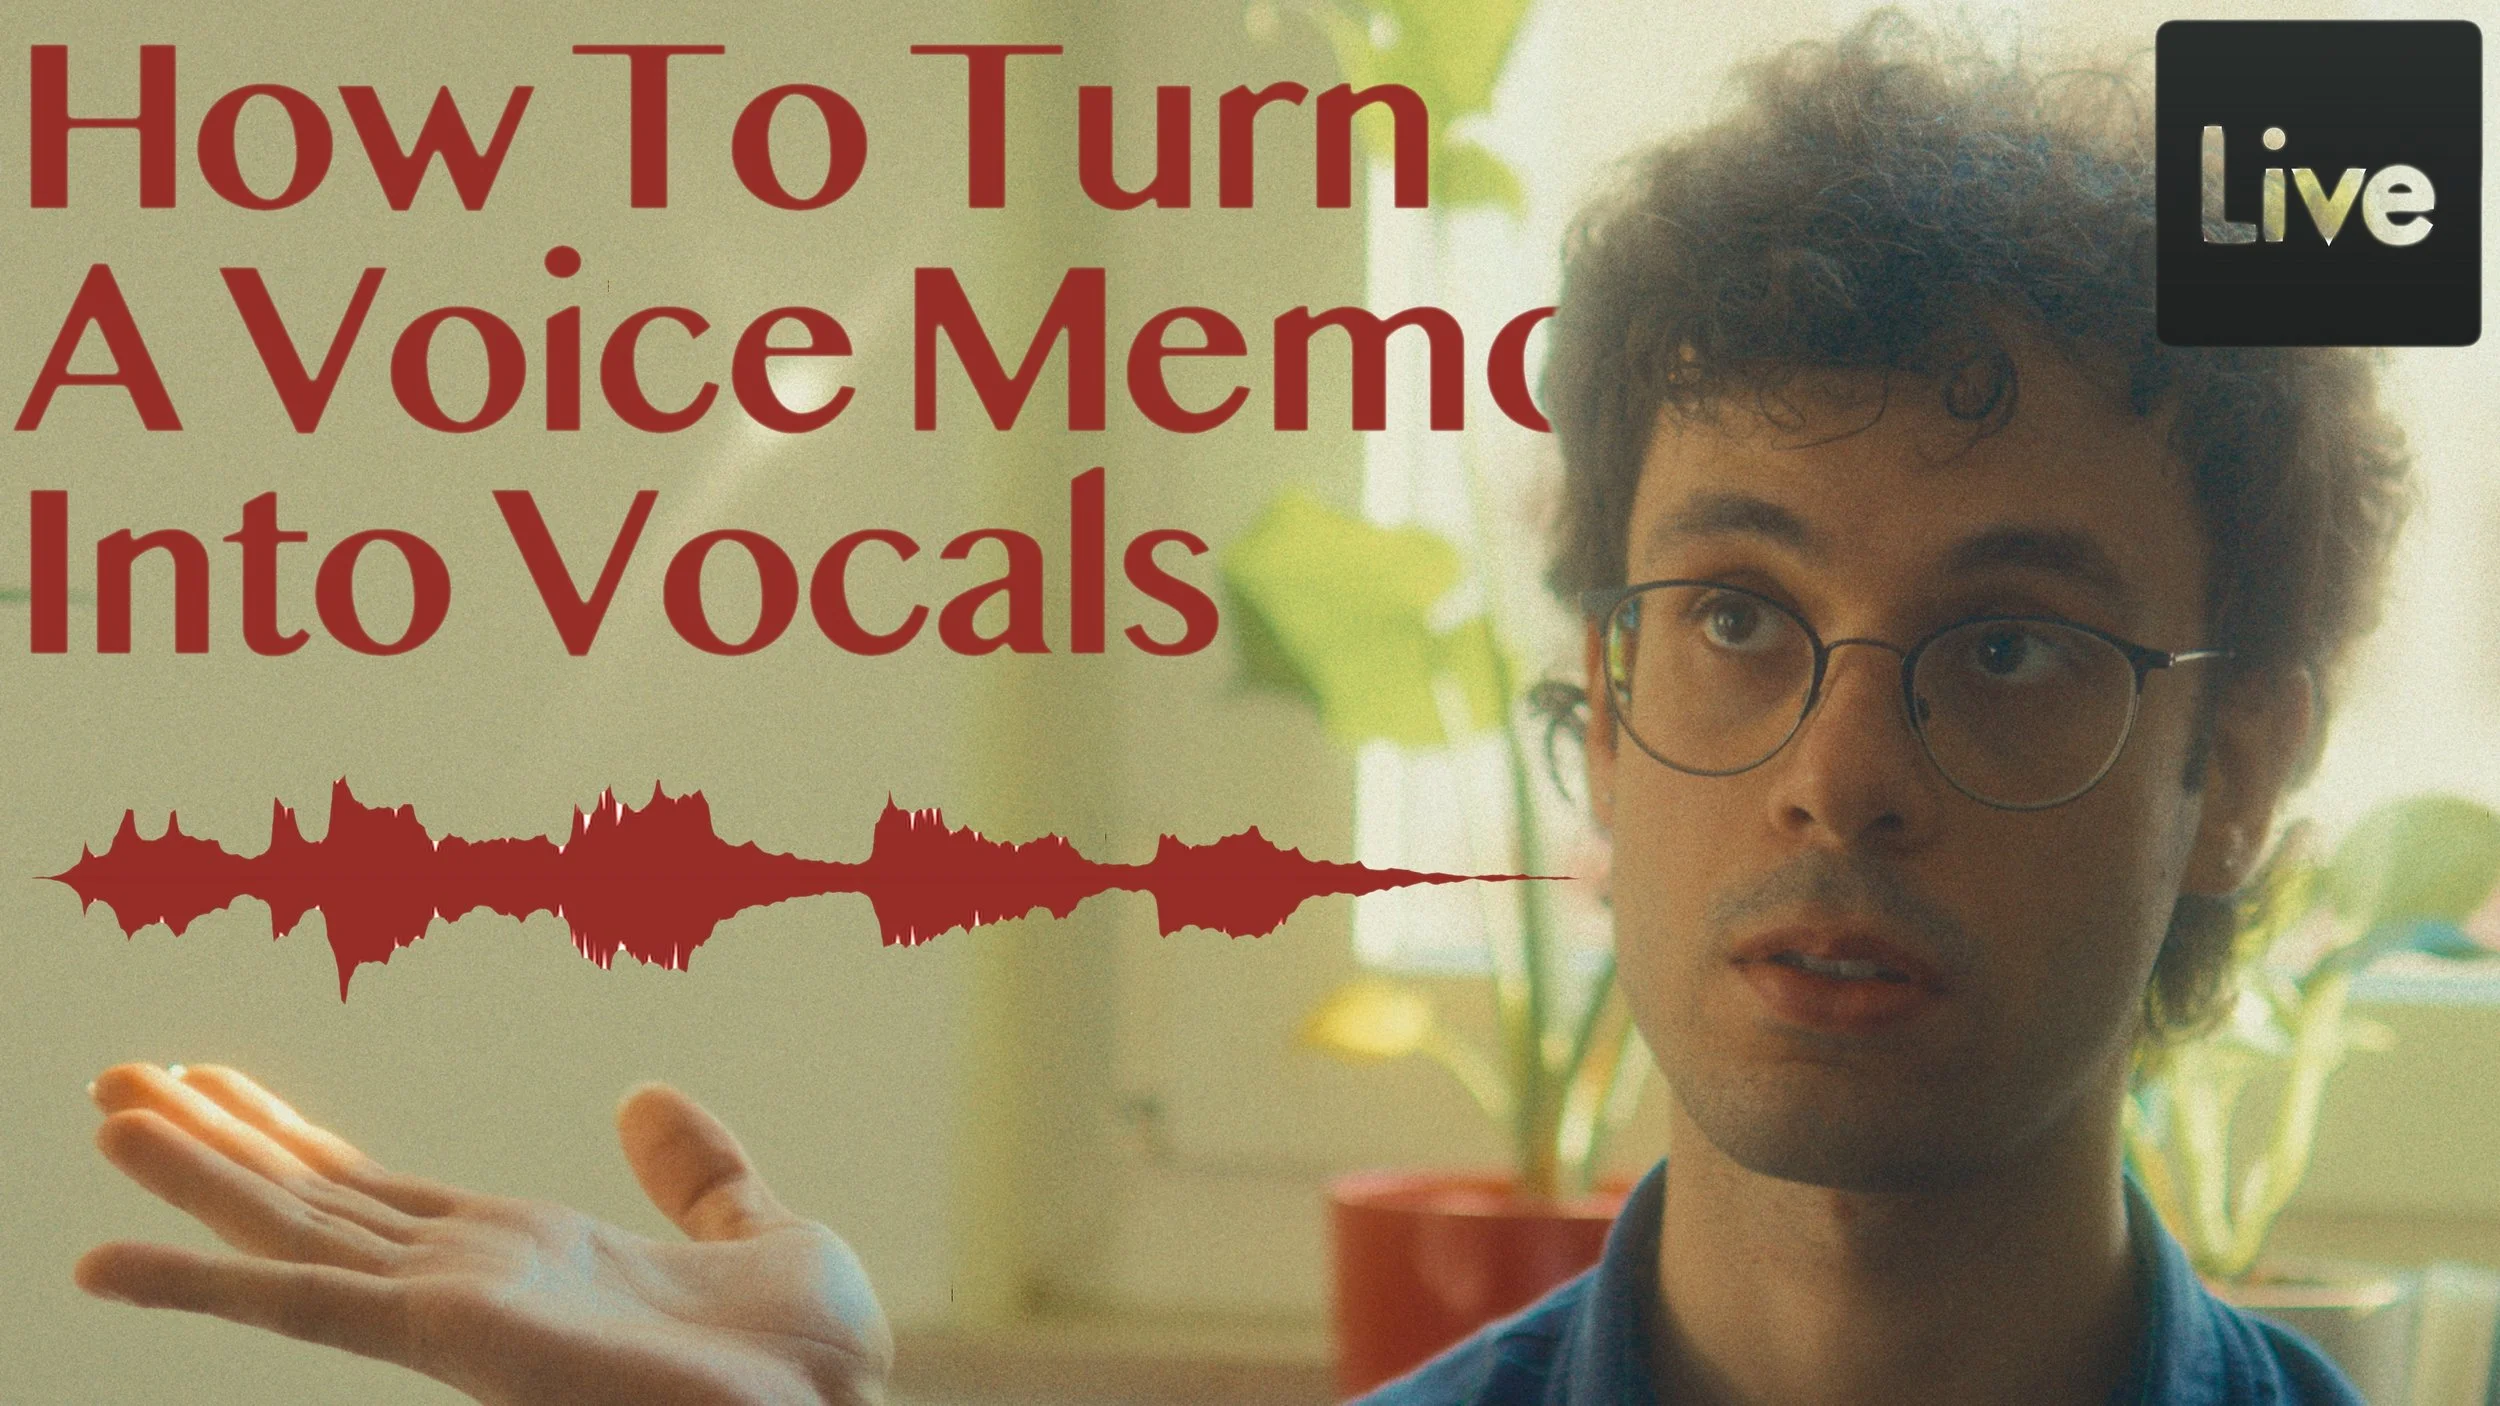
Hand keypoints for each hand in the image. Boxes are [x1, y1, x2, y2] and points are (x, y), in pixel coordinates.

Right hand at [76, 1063, 891, 1405]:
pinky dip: (203, 1281)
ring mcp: (453, 1310)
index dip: (296, 1138)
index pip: (382, 1188)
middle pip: (316, 1198)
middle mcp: (472, 1282)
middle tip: (119, 1075)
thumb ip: (696, 1173)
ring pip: (293, 1233)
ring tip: (108, 1109)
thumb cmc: (806, 1362)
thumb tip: (640, 1096)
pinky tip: (111, 1258)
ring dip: (196, 1178)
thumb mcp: (755, 1231)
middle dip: (219, 1142)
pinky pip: (304, 1307)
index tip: (217, 1084)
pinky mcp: (451, 1339)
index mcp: (530, 1254)